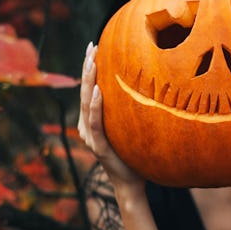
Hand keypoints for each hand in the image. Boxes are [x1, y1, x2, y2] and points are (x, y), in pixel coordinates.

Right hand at [78, 42, 142, 189]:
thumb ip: (129, 110)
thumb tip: (146, 84)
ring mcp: (90, 137)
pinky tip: (98, 91)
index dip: (89, 69)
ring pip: (86, 104)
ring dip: (88, 81)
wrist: (132, 183)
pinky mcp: (98, 147)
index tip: (94, 47)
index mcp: (93, 121)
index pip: (89, 90)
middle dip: (87, 68)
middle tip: (91, 46)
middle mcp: (87, 127)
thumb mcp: (131, 127)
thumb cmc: (134, 154)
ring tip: (92, 62)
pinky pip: (96, 123)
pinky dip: (95, 106)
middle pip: (84, 92)